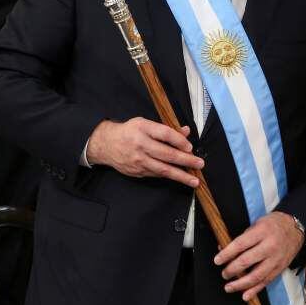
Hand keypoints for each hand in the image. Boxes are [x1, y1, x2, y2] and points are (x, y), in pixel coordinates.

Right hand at [86, 118, 202, 185]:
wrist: (106, 144)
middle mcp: (140, 145)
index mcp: (143, 128)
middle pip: (166, 154)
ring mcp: (138, 160)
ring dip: (180, 175)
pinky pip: (156, 174)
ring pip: (163, 169)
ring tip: (194, 180)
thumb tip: (186, 131)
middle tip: (199, 164)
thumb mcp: (146, 123)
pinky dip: (169, 175)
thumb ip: (166, 129)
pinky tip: (180, 177)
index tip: (190, 147)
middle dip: (185, 160)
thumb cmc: (130, 131)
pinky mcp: (137, 171)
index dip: (180, 141)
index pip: (165, 134)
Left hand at [214, 211, 304, 301]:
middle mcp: (269, 246)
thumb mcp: (257, 224)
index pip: (241, 244)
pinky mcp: (280, 268)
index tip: (217, 260)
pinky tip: (245, 295)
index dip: (227, 253)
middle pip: (247, 261)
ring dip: (240, 284)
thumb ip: (242, 237)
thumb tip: (224, 248)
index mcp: (262, 231)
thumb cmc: (273, 224)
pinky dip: (255, 290)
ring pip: (256, 275)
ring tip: (229, 287)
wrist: (295, 227)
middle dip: (232, 270)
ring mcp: (276, 259)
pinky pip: (266, 281)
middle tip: (224, 273)